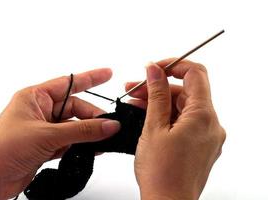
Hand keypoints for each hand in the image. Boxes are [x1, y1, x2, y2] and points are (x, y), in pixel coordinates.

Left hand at [0, 68, 119, 199]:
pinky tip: (92, 149)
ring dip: (88, 133)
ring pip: (74, 126)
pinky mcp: (47, 146)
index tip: (108, 74)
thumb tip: (108, 125)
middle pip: (75, 108)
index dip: (90, 78)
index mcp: (35, 97)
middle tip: (108, 126)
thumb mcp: (47, 135)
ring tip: (103, 139)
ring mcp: (44, 129)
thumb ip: (82, 130)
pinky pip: (71, 141)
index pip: (69, 83)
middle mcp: (40, 111)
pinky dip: (81, 145)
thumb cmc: (2, 149)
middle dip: (92, 116)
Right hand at [126, 59, 225, 199]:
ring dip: (160, 102)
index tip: (154, 67)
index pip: (195, 73)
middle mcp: (211, 125)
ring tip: (136, 104)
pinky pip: (185, 122)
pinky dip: (167, 116)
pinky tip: (148, 117)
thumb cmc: (161, 173)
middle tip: (135, 89)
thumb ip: (156, 94)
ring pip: (183, 107)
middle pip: (186, 92)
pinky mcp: (200, 144)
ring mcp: (206, 136)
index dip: (174, 65)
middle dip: (159, 87)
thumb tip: (154, 70)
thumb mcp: (154, 127)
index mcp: (203, 116)